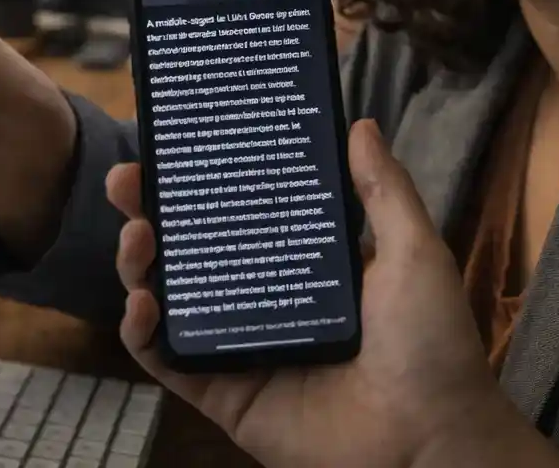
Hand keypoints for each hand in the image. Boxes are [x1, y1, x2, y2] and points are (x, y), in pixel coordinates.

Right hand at [110, 120, 558, 467]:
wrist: (430, 442)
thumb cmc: (431, 346)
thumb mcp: (413, 253)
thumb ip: (383, 191)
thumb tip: (359, 123)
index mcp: (300, 264)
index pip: (236, 211)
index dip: (201, 179)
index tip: (172, 144)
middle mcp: (261, 299)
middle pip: (188, 247)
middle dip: (149, 211)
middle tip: (127, 181)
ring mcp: (237, 346)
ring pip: (166, 296)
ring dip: (137, 262)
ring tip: (137, 235)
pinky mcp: (221, 392)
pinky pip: (165, 360)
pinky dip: (139, 332)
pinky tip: (141, 304)